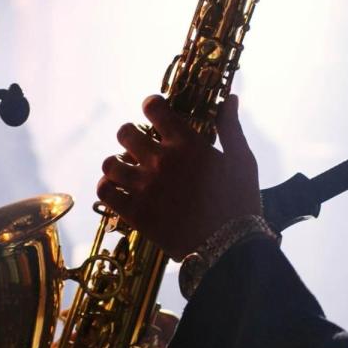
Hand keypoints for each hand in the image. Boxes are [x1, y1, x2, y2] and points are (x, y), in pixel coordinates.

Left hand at [96, 94, 260, 259]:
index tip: (154, 111)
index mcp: (186, 144)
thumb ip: (231, 127)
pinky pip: (105, 193)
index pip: (154, 108)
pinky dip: (107, 187)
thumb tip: (231, 99)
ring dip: (116, 163)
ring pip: (110, 163)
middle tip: (138, 145)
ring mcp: (145, 187)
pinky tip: (117, 189)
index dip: (151, 105)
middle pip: (124, 132)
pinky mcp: (136, 213)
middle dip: (129, 134)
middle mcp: (161, 161)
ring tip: (125, 169)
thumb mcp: (242, 160)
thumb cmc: (240, 202)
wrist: (230, 247)